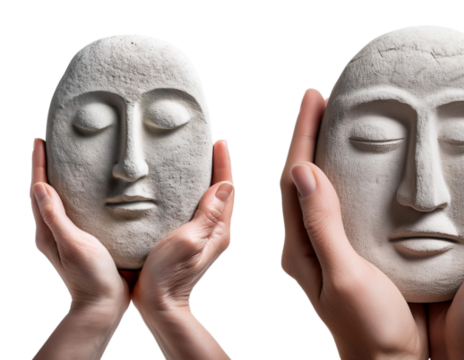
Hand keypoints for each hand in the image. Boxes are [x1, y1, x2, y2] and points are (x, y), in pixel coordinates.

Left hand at [31, 136, 130, 359]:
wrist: (103, 306)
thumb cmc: (89, 276)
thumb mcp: (72, 243)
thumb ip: (56, 217)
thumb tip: (40, 186)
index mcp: (47, 230)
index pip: (39, 188)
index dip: (39, 163)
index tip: (40, 139)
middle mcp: (54, 231)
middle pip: (47, 191)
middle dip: (49, 166)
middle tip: (55, 143)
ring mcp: (70, 237)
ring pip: (63, 201)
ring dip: (64, 180)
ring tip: (74, 161)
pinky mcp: (87, 241)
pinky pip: (80, 211)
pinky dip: (82, 195)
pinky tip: (97, 191)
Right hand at [129, 138, 234, 358]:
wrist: (159, 306)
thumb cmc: (169, 276)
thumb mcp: (188, 241)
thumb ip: (208, 215)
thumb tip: (225, 185)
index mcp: (220, 229)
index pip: (227, 188)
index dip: (223, 163)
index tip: (219, 141)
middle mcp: (218, 231)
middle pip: (223, 192)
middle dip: (219, 166)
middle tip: (210, 143)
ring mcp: (206, 238)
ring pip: (212, 200)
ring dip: (207, 179)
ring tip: (198, 159)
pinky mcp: (192, 242)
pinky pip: (199, 210)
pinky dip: (195, 193)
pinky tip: (183, 189)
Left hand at [279, 88, 426, 358]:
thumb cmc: (369, 330)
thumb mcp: (344, 277)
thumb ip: (323, 226)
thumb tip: (304, 170)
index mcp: (300, 248)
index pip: (293, 179)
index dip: (302, 134)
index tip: (313, 96)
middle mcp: (312, 245)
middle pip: (305, 178)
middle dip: (313, 135)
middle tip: (329, 99)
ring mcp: (334, 249)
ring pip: (327, 190)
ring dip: (333, 152)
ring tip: (348, 121)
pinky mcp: (358, 254)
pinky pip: (350, 206)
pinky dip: (356, 178)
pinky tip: (374, 167)